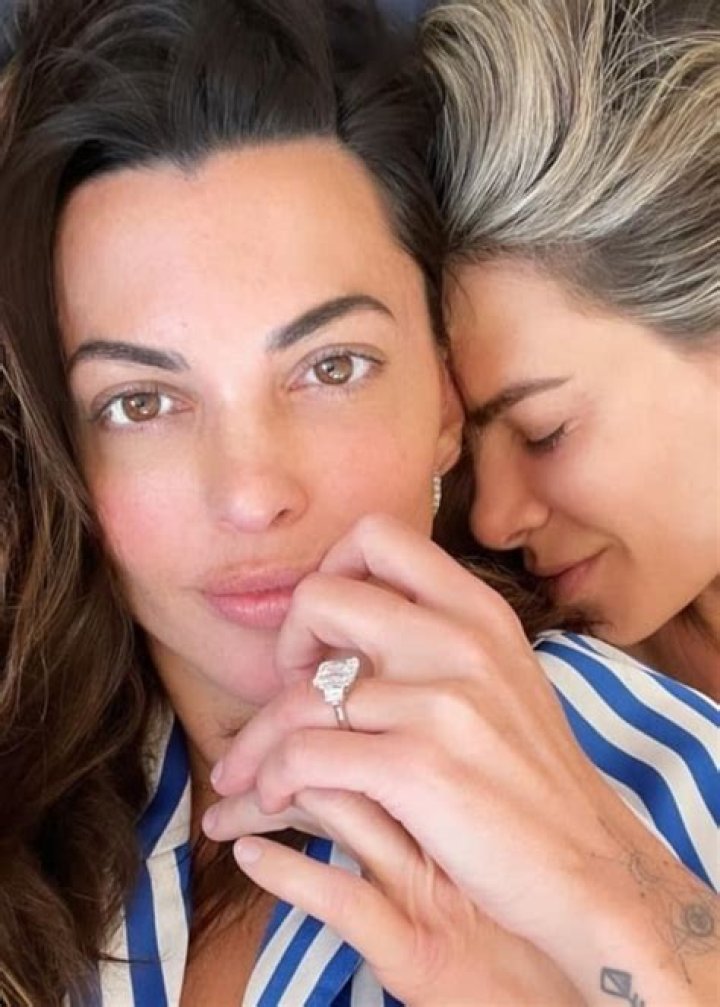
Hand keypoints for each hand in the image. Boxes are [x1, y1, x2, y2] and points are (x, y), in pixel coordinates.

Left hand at [209, 515, 718, 1004]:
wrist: (588, 868)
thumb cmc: (531, 779)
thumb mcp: (502, 679)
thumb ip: (437, 638)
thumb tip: (351, 622)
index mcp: (478, 611)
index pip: (377, 535)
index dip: (331, 570)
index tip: (326, 629)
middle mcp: (459, 642)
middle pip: (319, 597)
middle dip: (286, 646)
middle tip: (292, 692)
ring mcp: (439, 703)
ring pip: (296, 693)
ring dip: (258, 740)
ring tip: (252, 773)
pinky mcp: (417, 768)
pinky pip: (304, 754)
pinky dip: (273, 780)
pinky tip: (276, 801)